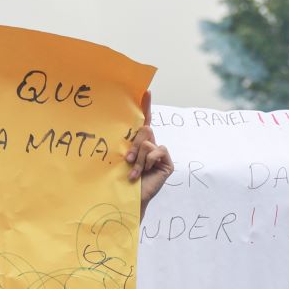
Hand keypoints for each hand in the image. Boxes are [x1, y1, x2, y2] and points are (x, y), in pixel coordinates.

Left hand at [126, 95, 173, 217]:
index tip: (146, 90)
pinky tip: (146, 172)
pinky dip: (149, 161)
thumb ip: (131, 142)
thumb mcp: (124, 157)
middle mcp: (151, 146)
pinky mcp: (166, 162)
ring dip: (138, 159)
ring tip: (134, 173)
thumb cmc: (122, 179)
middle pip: (145, 130)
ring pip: (148, 143)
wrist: (129, 198)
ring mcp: (159, 154)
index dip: (146, 105)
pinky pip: (158, 151)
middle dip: (134, 145)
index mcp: (139, 143)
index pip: (144, 121)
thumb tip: (141, 128)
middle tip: (127, 160)